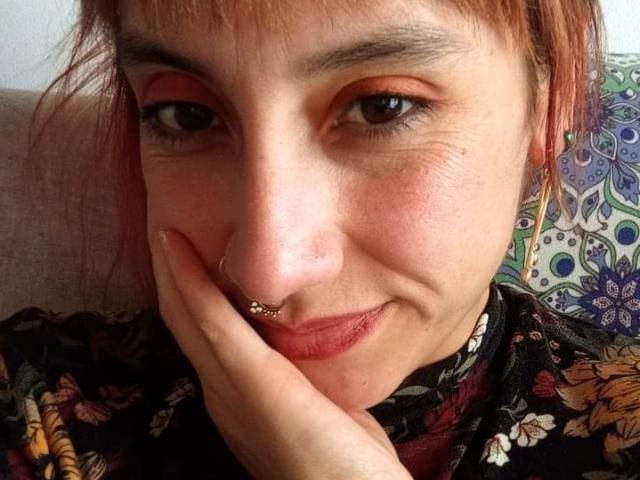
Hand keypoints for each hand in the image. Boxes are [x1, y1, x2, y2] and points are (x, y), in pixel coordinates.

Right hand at [150, 229, 411, 479]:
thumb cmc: (349, 461)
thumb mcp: (321, 408)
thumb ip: (308, 377)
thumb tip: (313, 342)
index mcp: (238, 399)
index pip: (204, 337)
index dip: (189, 294)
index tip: (186, 252)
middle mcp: (223, 394)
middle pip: (186, 324)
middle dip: (172, 277)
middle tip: (164, 229)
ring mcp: (232, 390)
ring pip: (189, 318)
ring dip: (173, 271)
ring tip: (163, 229)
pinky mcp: (253, 383)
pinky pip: (212, 322)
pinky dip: (190, 282)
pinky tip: (177, 247)